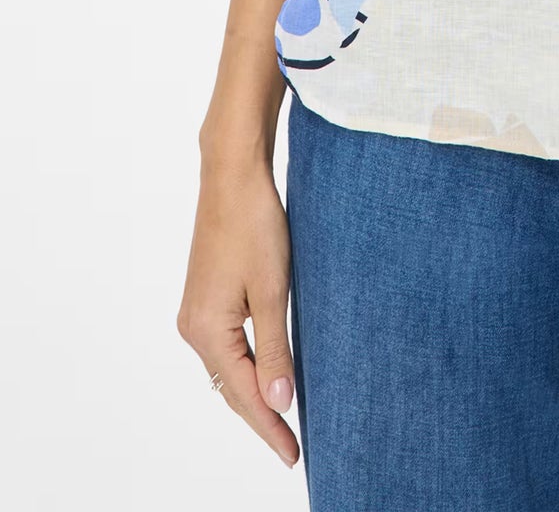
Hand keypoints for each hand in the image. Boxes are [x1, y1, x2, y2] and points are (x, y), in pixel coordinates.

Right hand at [176, 154, 299, 468]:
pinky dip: (246, 366)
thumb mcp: (273, 289)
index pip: (243, 393)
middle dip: (262, 417)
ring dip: (253, 392)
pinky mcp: (205, 298)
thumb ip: (276, 347)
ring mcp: (196, 313)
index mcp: (208, 329)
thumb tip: (280, 399)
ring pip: (228, 368)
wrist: (232, 176)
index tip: (294, 454)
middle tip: (293, 446)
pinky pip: (226, 346)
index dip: (270, 426)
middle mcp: (193, 327)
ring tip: (284, 419)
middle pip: (230, 386)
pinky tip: (265, 373)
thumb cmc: (254, 224)